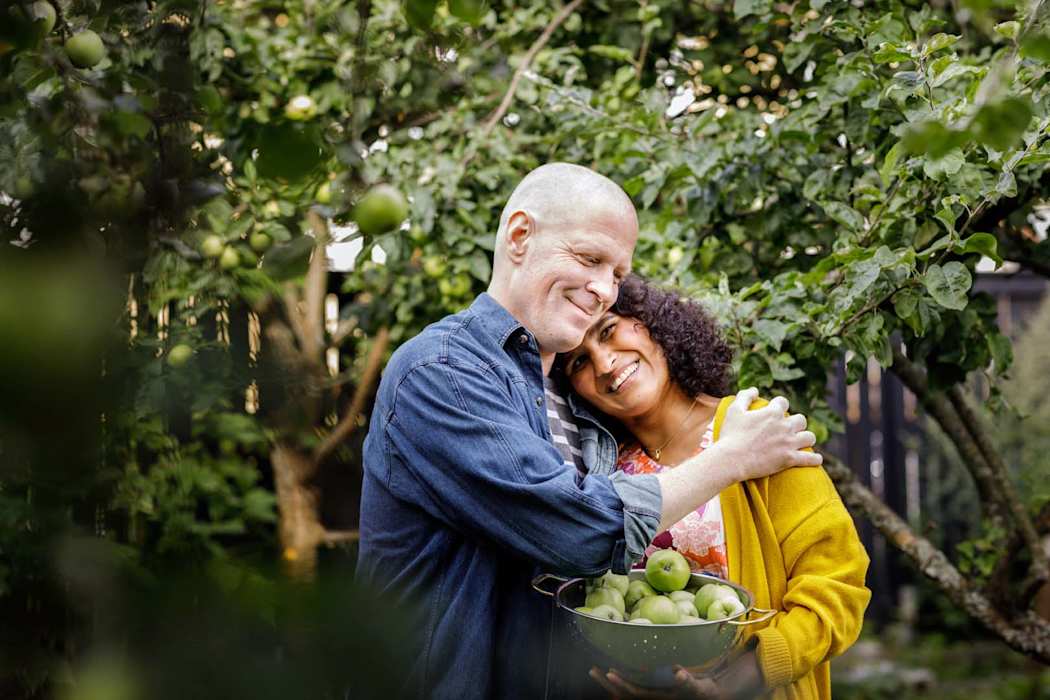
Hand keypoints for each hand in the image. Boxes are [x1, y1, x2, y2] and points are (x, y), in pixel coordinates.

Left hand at [589, 666, 722, 699]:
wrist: (706, 696)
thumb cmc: (702, 691)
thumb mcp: (696, 686)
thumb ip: (687, 681)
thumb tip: (679, 673)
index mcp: (657, 697)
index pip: (635, 692)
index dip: (622, 683)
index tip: (609, 673)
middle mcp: (650, 697)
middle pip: (624, 693)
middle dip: (608, 683)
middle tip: (592, 670)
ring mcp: (649, 695)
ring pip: (624, 691)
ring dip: (609, 683)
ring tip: (593, 670)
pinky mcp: (650, 691)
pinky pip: (630, 688)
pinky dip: (618, 682)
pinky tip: (609, 672)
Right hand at [717, 388, 820, 481]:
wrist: (731, 459)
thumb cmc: (730, 434)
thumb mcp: (734, 410)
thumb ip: (745, 396)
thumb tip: (755, 389)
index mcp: (772, 412)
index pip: (783, 402)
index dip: (779, 405)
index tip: (776, 410)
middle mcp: (784, 426)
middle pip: (801, 419)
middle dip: (796, 422)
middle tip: (789, 428)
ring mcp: (789, 443)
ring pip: (809, 437)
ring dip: (805, 438)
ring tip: (801, 442)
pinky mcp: (789, 459)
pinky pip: (810, 458)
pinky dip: (815, 459)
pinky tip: (816, 459)